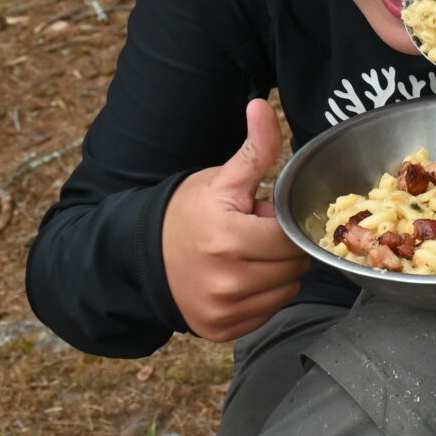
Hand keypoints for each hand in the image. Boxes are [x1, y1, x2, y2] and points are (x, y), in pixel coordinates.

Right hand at [163, 99, 308, 340]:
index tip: (267, 216)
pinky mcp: (221, 330)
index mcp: (228, 240)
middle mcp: (226, 282)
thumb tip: (262, 106)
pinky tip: (240, 277)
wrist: (141, 256)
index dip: (287, 224)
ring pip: (288, 290)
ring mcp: (223, 310)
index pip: (292, 237)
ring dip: (278, 273)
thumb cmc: (187, 213)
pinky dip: (264, 296)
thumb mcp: (221, 179)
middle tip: (255, 234)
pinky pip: (269, 312)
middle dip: (283, 247)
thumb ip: (254, 149)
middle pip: (294, 266)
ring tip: (247, 254)